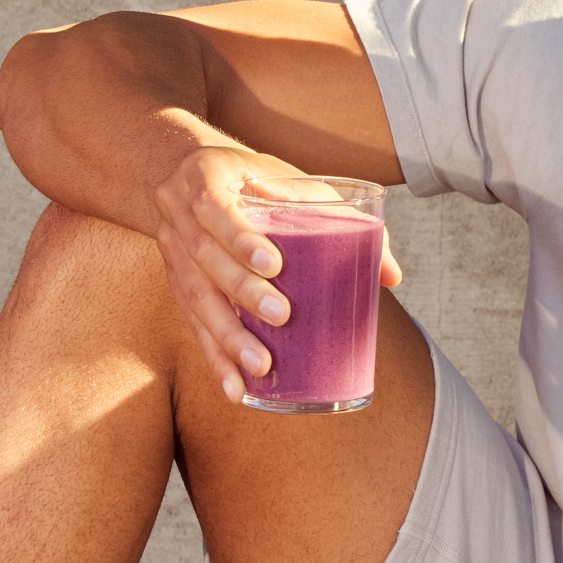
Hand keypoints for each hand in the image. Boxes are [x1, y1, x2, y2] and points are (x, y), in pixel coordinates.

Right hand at [146, 145, 403, 402]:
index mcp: (205, 178)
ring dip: (228, 337)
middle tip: (282, 316)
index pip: (217, 209)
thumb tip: (390, 276)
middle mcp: (179, 217)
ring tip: (259, 367)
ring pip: (197, 298)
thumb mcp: (291, 182)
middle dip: (243, 291)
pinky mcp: (177, 286)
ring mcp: (172, 254)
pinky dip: (215, 358)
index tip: (274, 264)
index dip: (241, 238)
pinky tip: (235, 389)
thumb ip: (340, 219)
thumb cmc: (252, 179)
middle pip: (206, 259)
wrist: (186, 173)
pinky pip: (192, 324)